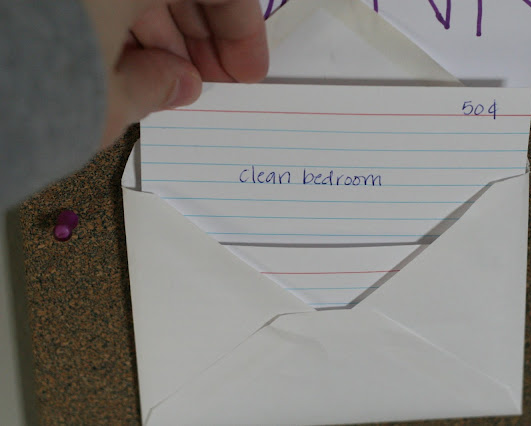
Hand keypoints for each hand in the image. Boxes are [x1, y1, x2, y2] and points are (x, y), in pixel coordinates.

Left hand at [81, 0, 267, 147]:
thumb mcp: (105, 99)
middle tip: (205, 84)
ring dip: (158, 37)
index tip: (247, 72)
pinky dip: (115, 25)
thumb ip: (151, 88)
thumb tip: (177, 84)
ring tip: (161, 85)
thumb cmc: (21, 79)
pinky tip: (119, 67)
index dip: (243, 32)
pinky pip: (98, 1)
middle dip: (199, 38)